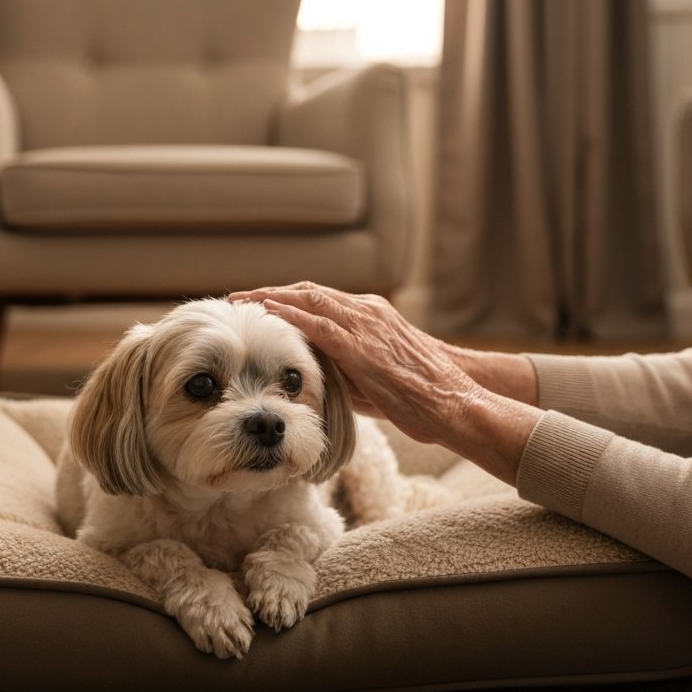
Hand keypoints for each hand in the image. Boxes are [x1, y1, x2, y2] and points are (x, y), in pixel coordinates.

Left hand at [230, 283, 478, 446]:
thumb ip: (342, 367)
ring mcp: (366, 325)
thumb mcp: (373, 374)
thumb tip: (311, 375)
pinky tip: (269, 315)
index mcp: (370, 314)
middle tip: (237, 299)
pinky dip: (292, 316)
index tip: (256, 306)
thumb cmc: (418, 393)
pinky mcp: (364, 347)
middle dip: (269, 293)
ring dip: (272, 299)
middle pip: (308, 291)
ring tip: (241, 303)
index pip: (318, 298)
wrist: (454, 399)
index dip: (285, 299)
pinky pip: (321, 325)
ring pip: (311, 299)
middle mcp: (367, 310)